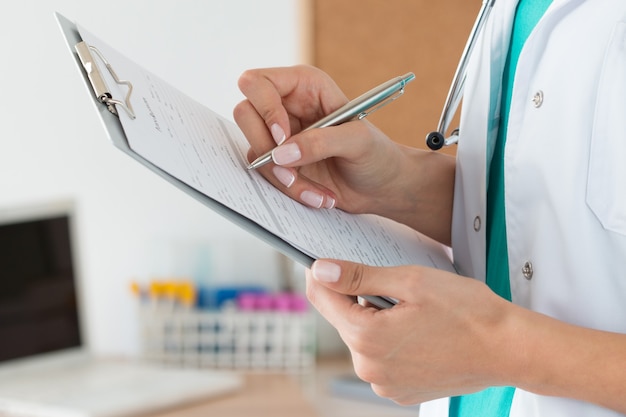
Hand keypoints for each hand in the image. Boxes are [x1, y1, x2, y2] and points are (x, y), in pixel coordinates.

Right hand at [234, 66, 435, 222]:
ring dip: (282, 177)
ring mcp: (279, 136)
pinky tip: (317, 196)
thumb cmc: (378, 155)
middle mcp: (286, 106)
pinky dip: (290, 190)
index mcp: (305, 86)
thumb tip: (282, 153)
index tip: (283, 137)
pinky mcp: (280, 162)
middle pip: (245, 113)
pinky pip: (266, 175)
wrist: (382, 187)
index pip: (259, 83)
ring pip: (253, 150)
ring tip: (316, 191)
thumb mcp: (358, 142)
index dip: (265, 108)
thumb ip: (320, 142)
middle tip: (291, 169)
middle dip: (265, 147)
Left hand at [306, 259, 625, 411]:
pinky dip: (390, 341)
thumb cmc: (467, 312)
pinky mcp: (399, 390)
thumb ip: (359, 276)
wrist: (508, 349)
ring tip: (412, 311)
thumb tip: (320, 270)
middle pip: (343, 320)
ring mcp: (384, 384)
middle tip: (393, 285)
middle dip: (357, 298)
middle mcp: (369, 368)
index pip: (322, 299)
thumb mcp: (411, 281)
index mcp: (367, 337)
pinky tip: (418, 332)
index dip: (321, 275)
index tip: (324, 260)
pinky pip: (380, 358)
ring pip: (362, 339)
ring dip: (375, 320)